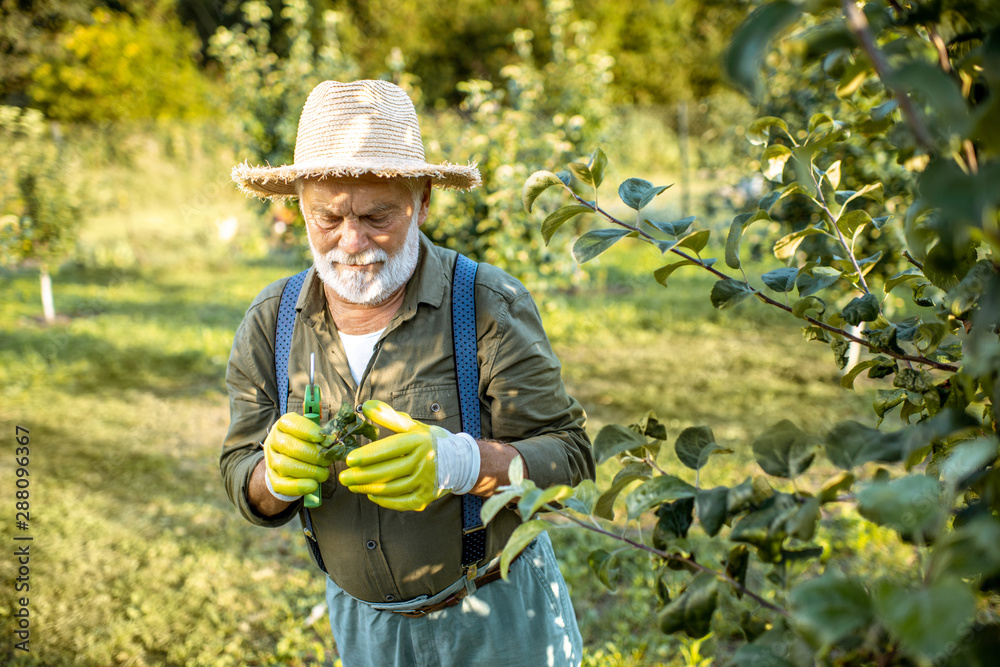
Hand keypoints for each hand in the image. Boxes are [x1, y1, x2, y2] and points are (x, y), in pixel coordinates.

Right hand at [263, 413, 331, 500]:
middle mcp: (274, 440)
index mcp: (283, 424)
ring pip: (285, 465)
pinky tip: (312, 485)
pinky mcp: (272, 477)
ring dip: (308, 471)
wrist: (288, 458)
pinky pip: (281, 484)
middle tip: (328, 460)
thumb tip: (331, 443)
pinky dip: (298, 486)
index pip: (292, 423)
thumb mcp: (311, 433)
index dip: (308, 431)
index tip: (323, 439)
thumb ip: (321, 436)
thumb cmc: (305, 441)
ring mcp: (271, 459)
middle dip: (313, 454)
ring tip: (324, 473)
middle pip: (290, 446)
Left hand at [338, 400, 479, 510]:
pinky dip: (385, 500)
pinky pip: (402, 502)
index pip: (390, 449)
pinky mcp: (427, 497)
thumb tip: (368, 406)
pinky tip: (371, 495)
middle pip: (388, 471)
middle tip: (343, 477)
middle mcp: (424, 461)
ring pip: (392, 488)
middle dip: (362, 476)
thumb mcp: (414, 426)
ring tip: (352, 486)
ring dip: (369, 488)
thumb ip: (389, 417)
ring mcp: (426, 481)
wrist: (462, 461)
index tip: (350, 459)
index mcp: (420, 441)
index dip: (369, 455)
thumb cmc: (432, 441)